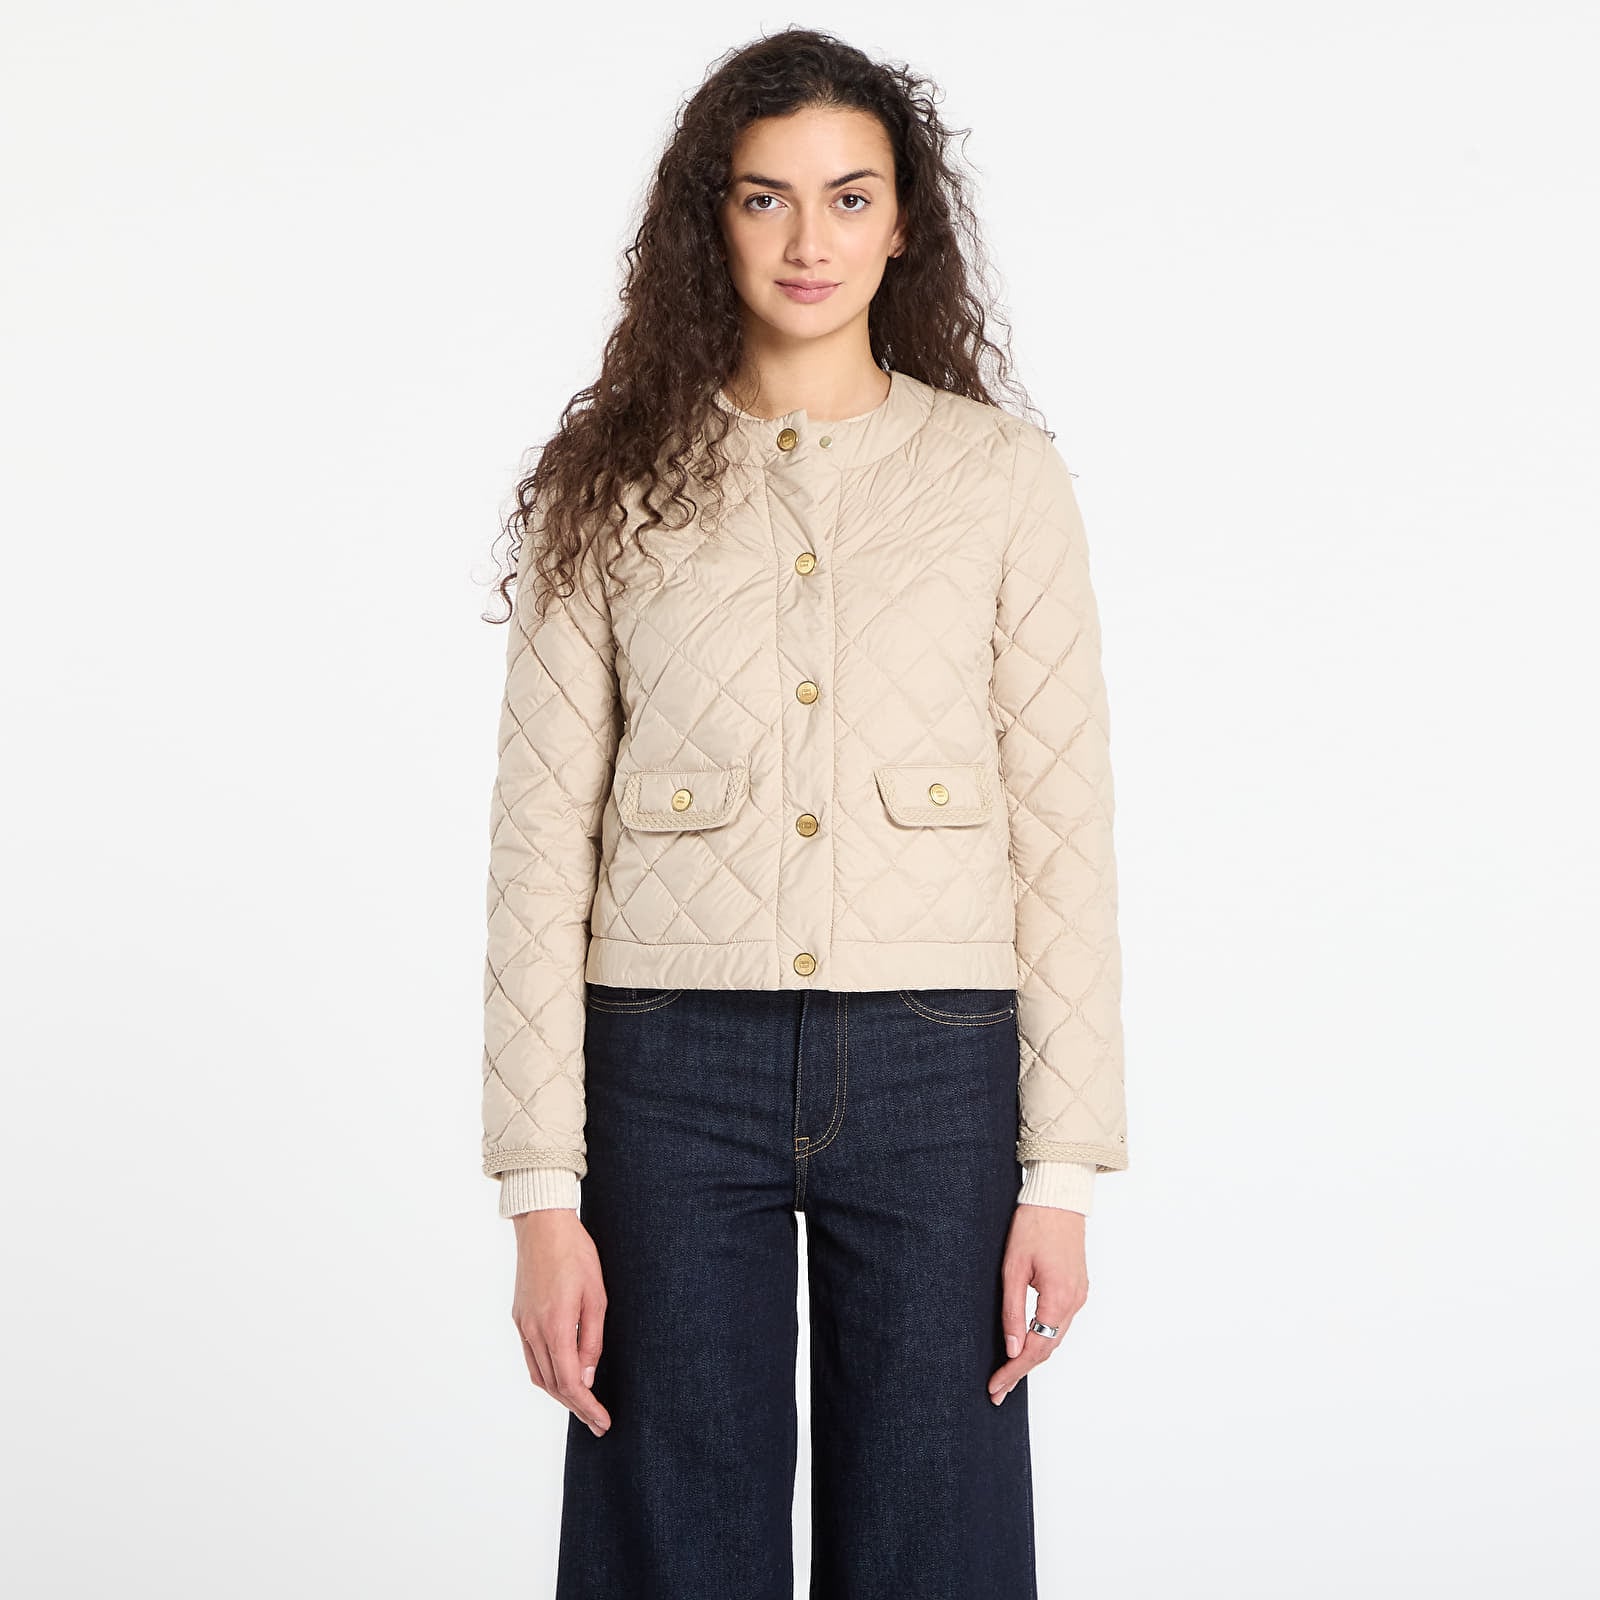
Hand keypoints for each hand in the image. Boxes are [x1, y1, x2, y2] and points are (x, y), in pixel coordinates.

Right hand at [510, 1209, 611, 1436]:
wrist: (543, 1226)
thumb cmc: (576, 1255)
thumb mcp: (597, 1296)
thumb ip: (592, 1341)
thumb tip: (588, 1378)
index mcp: (556, 1326)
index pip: (571, 1383)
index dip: (587, 1407)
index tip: (603, 1422)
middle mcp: (534, 1331)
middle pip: (554, 1385)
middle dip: (577, 1407)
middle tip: (598, 1422)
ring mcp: (523, 1325)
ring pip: (539, 1375)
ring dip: (560, 1395)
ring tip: (583, 1405)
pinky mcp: (519, 1318)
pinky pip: (531, 1358)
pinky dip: (547, 1375)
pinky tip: (562, 1377)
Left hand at [987, 1204, 1088, 1402]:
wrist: (1059, 1199)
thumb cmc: (1033, 1226)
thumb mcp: (1013, 1268)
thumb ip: (1013, 1311)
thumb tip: (1011, 1348)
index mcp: (1059, 1298)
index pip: (1035, 1348)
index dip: (1014, 1371)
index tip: (996, 1387)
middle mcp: (1075, 1302)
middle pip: (1048, 1348)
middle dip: (1021, 1370)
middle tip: (997, 1389)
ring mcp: (1080, 1295)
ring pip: (1056, 1337)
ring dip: (1033, 1356)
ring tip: (1008, 1373)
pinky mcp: (1078, 1288)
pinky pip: (1061, 1322)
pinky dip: (1044, 1337)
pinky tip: (1027, 1344)